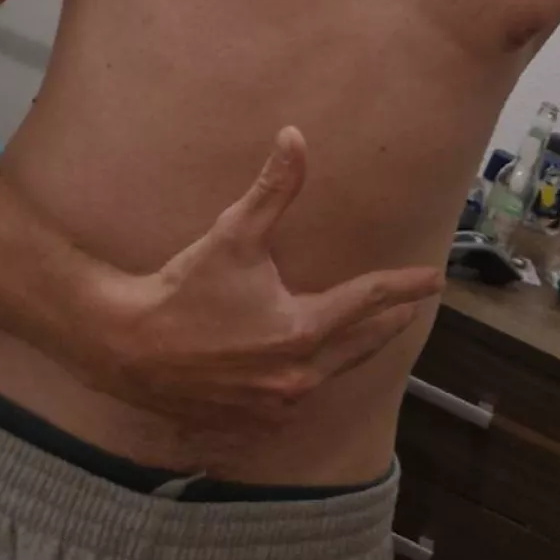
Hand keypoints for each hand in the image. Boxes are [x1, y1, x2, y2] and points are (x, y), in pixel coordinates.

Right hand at [78, 128, 442, 423]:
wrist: (127, 345)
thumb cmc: (183, 288)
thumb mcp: (233, 234)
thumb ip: (273, 188)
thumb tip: (295, 136)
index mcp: (302, 330)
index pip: (369, 301)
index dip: (404, 286)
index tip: (433, 279)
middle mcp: (297, 376)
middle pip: (360, 346)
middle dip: (387, 324)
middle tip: (409, 309)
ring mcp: (276, 406)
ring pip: (329, 376)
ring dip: (346, 355)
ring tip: (361, 337)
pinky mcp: (252, 423)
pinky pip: (295, 404)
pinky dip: (308, 383)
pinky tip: (308, 373)